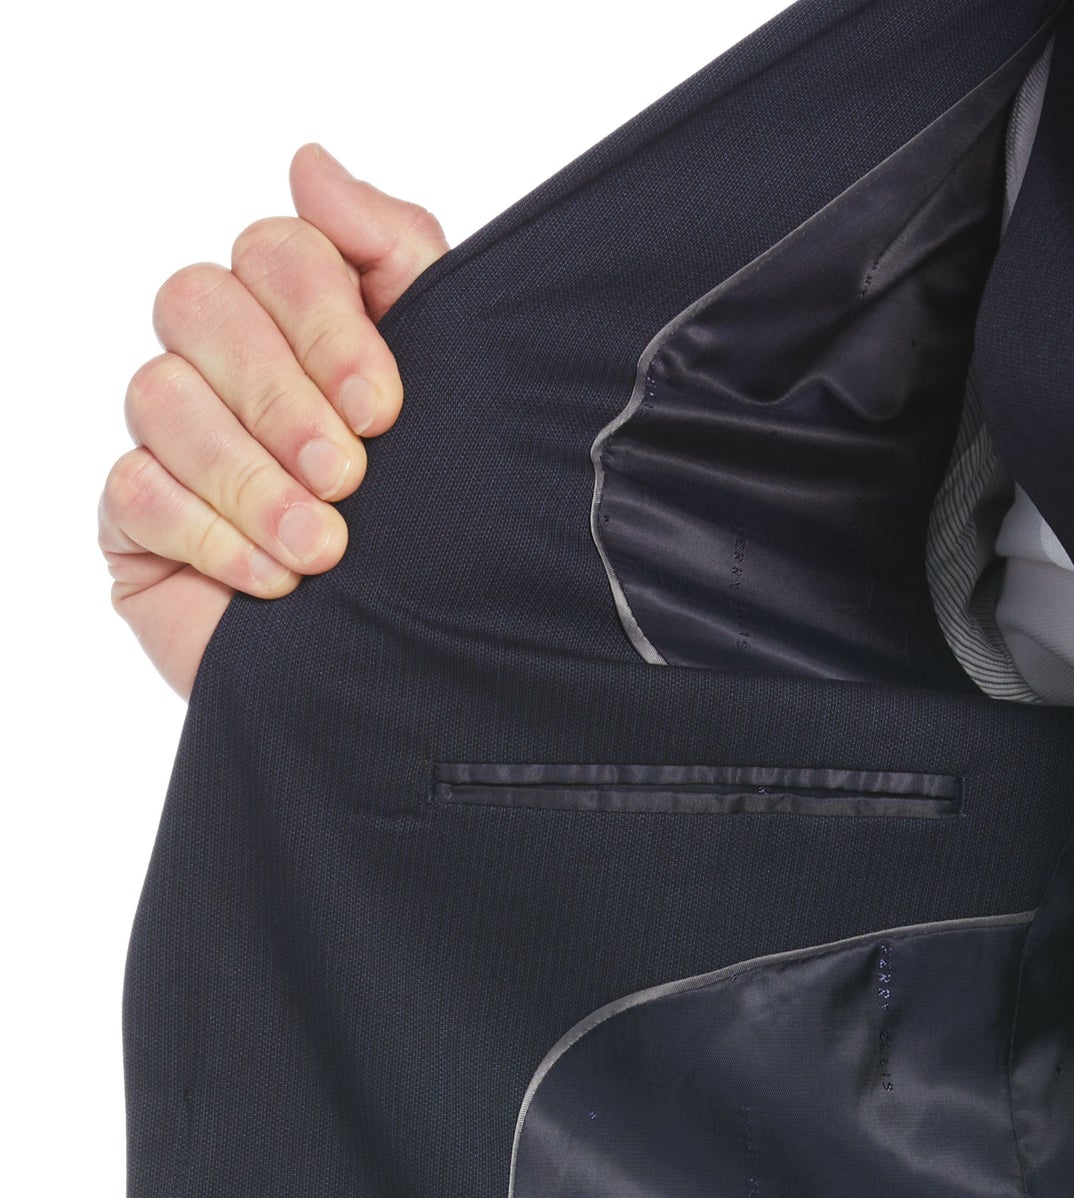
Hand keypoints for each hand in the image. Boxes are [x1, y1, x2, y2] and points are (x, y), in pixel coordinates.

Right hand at [101, 143, 449, 696]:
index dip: (324, 318)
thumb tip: (309, 164)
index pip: (275, 249)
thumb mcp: (455, 384)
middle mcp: (226, 363)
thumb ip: (396, 258)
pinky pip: (133, 491)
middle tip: (350, 476)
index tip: (387, 407)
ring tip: (325, 549)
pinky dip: (209, 534)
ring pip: (158, 394)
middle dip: (280, 395)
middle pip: (198, 303)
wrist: (425, 673)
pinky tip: (275, 585)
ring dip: (251, 477)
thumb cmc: (441, 526)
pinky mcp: (137, 521)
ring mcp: (172, 439)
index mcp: (303, 319)